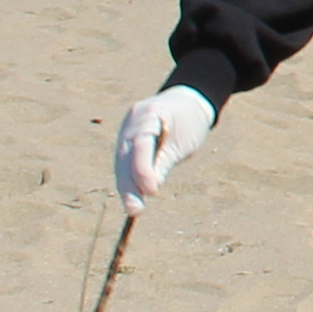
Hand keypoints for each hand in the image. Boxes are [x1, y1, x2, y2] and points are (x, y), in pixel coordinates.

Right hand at [114, 82, 217, 205]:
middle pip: (126, 155)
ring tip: (133, 209)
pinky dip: (128, 179)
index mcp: (150, 113)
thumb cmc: (189, 122)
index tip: (151, 191)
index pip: (141, 143)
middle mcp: (132, 120)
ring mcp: (126, 128)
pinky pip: (125, 161)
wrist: (187, 101)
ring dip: (126, 186)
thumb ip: (164, 161)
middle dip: (129, 184)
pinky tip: (131, 198)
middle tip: (134, 210)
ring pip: (122, 161)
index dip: (142, 169)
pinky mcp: (125, 139)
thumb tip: (148, 189)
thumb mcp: (184, 141)